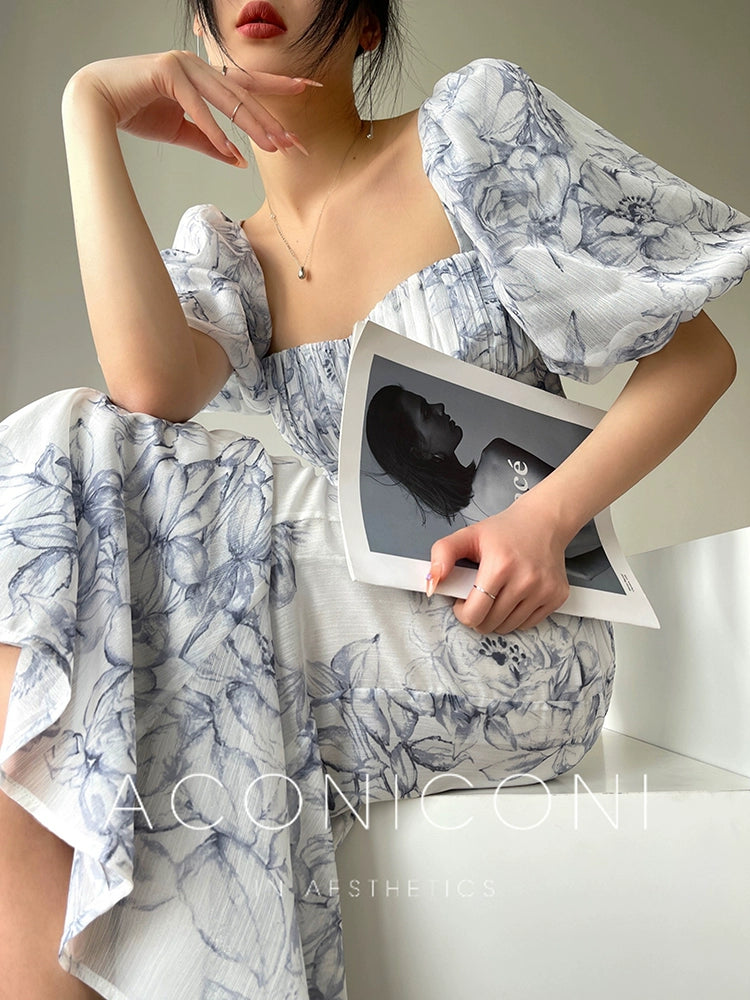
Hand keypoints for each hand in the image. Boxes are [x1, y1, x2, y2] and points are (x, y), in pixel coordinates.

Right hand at [64, 51, 316, 163]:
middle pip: (245, 93)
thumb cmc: (138, 111)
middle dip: (272, 118)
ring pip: (227, 98)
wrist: (98, 102)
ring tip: (274, 146)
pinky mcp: (166, 72)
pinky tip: (230, 150)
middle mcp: (198, 65)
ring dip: (251, 125)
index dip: (279, 86)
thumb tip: (239, 161)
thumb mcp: (182, 131)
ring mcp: (183, 65)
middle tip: (296, 140)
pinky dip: (214, 130)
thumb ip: (211, 143)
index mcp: (204, 75)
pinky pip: (197, 107)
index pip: (249, 83)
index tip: (308, 89)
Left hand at [427, 495, 570, 633]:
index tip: (462, 601)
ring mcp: (544, 590)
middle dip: (478, 615)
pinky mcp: (557, 597)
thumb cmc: (505, 531)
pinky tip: (514, 597)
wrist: (545, 522)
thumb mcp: (468, 535)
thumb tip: (432, 584)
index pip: (474, 614)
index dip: (462, 612)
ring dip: (496, 618)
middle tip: (479, 596)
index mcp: (501, 565)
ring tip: (496, 595)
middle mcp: (526, 580)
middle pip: (489, 624)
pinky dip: (516, 617)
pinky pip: (527, 624)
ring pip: (508, 627)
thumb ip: (442, 554)